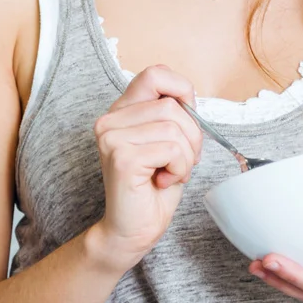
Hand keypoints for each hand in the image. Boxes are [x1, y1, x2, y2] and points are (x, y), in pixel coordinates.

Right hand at [89, 65, 203, 272]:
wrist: (133, 230)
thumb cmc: (154, 188)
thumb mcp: (168, 142)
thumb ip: (173, 115)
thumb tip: (189, 98)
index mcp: (121, 111)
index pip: (155, 73)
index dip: (182, 90)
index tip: (188, 117)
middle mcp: (109, 120)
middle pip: (172, 106)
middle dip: (192, 136)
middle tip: (181, 161)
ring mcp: (111, 137)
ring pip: (174, 128)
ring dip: (186, 156)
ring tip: (170, 173)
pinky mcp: (121, 157)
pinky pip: (172, 149)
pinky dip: (179, 168)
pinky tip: (163, 181)